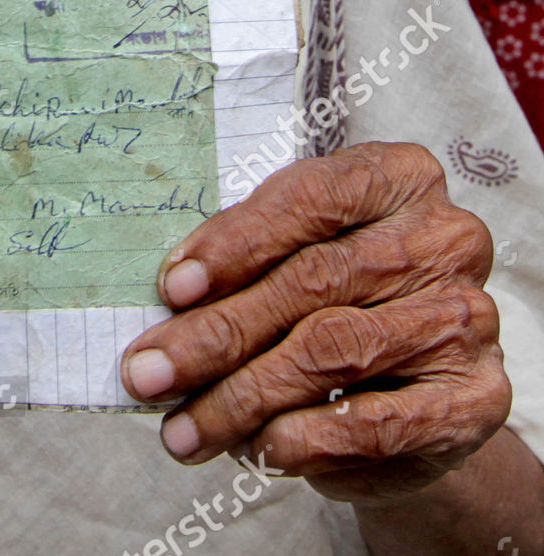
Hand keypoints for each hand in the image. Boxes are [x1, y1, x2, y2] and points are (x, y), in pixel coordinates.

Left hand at [120, 142, 509, 505]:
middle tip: (150, 371)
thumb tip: (172, 297)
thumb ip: (246, 258)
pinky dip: (306, 438)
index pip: (312, 197)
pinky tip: (258, 449)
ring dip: (243, 396)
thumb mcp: (295, 252)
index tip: (172, 287)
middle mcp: (445, 239)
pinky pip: (378, 422)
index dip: (237, 242)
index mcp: (399, 177)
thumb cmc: (338, 295)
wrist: (414, 387)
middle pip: (314, 281)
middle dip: (218, 333)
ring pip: (334, 351)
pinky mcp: (476, 398)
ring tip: (183, 426)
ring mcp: (466, 318)